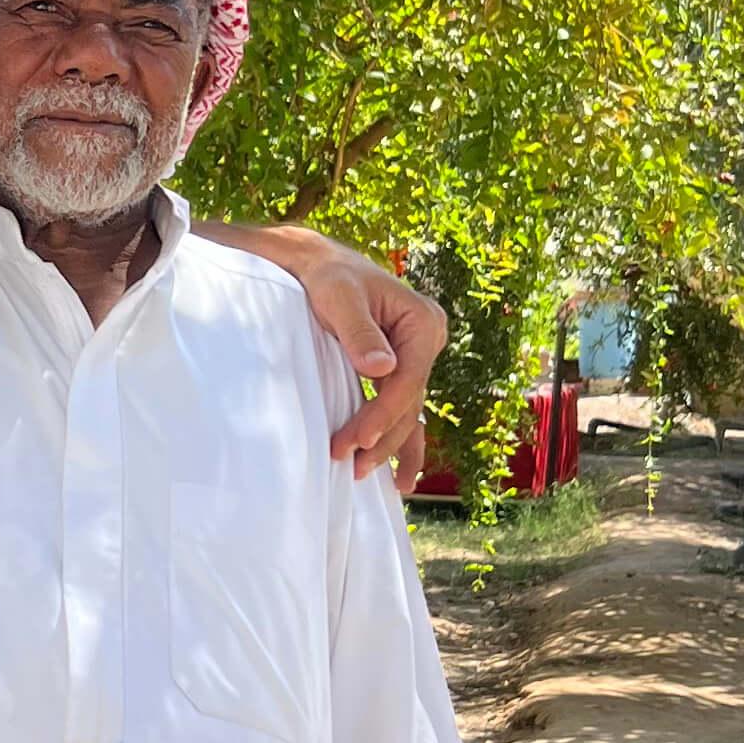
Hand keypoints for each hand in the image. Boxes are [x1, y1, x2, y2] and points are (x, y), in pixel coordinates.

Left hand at [285, 239, 444, 486]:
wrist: (317, 266)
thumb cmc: (328, 277)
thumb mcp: (339, 298)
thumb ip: (359, 333)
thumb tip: (381, 368)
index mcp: (422, 322)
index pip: (407, 380)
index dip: (382, 414)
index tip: (355, 440)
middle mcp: (426, 341)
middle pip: (409, 401)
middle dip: (382, 437)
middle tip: (351, 466)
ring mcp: (415, 356)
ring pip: (407, 410)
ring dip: (389, 444)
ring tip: (369, 477)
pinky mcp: (399, 366)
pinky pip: (403, 406)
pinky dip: (399, 437)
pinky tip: (401, 473)